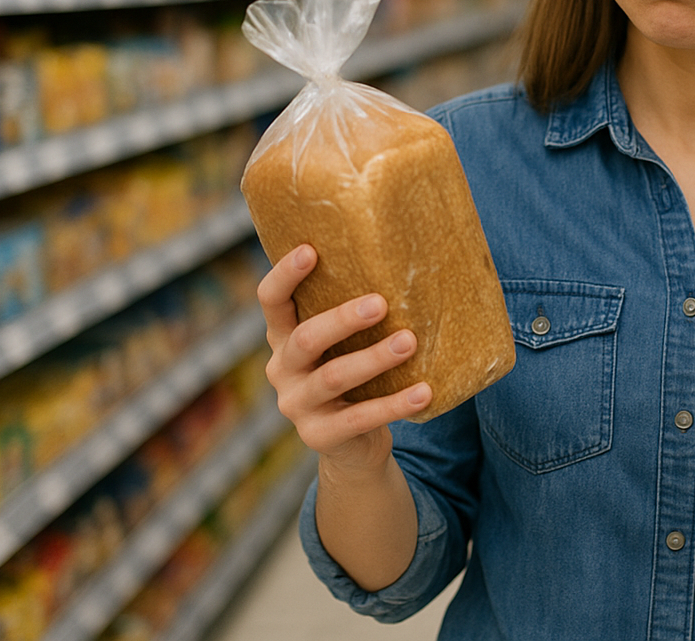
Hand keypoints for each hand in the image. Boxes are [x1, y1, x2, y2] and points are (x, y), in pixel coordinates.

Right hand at [257, 244, 433, 472]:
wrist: (352, 445)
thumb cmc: (356, 373)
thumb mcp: (344, 344)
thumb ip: (355, 314)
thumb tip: (407, 261)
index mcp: (284, 337)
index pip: (271, 301)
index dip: (285, 275)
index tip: (311, 250)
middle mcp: (282, 369)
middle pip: (306, 338)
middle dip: (343, 319)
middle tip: (381, 303)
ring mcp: (297, 405)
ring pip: (334, 376)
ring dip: (374, 358)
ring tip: (409, 342)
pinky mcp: (319, 436)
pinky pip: (359, 418)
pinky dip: (394, 404)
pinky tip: (423, 391)